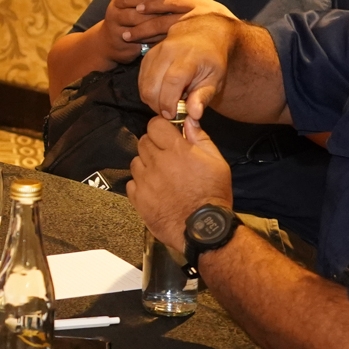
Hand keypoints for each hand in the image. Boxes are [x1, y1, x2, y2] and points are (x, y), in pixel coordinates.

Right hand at [94, 0, 199, 63]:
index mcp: (117, 2)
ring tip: (171, 26)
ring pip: (138, 31)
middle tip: (172, 15)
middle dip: (154, 15)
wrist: (108, 42)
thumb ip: (146, 0)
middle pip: (134, 15)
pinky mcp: (123, 47)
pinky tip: (165, 38)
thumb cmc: (128, 19)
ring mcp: (116, 33)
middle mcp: (113, 16)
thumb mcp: (130, 6)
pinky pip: (141, 43)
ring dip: (156, 29)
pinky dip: (154, 41)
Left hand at [124, 114, 231, 251]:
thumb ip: (200, 138)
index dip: (160, 128)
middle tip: (166, 158)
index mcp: (176, 150)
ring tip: (161, 176)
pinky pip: (131, 183)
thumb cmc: (213, 194)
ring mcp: (145, 181)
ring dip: (146, 165)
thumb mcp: (217, 162)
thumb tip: (188, 119)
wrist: (203, 228)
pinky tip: (154, 191)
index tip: (166, 135)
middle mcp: (157, 162)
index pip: (154, 125)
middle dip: (153, 146)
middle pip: (143, 141)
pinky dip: (140, 185)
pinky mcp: (138, 198)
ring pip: (135, 162)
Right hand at [138, 11, 241, 121]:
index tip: (172, 116)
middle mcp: (169, 50)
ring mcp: (155, 52)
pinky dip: (148, 91)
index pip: (172, 81)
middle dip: (158, 105)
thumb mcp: (215, 79)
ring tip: (167, 103)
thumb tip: (193, 115)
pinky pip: (141, 80)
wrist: (203, 35)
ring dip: (152, 100)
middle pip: (152, 85)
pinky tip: (161, 94)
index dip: (168, 102)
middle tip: (170, 113)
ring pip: (144, 84)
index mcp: (189, 56)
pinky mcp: (147, 56)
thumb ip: (203, 97)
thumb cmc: (211, 60)